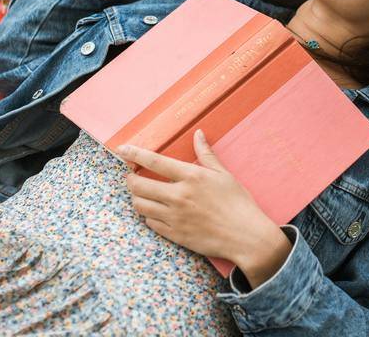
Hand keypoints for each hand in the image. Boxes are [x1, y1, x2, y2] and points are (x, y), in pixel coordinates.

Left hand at [117, 132, 291, 285]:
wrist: (246, 236)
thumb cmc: (238, 203)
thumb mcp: (224, 174)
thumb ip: (206, 154)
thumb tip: (198, 134)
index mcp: (191, 177)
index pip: (154, 161)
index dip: (134, 154)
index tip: (122, 150)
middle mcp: (179, 196)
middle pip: (139, 185)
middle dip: (130, 179)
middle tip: (131, 176)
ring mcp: (174, 217)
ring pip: (141, 206)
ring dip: (137, 197)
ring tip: (141, 193)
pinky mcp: (175, 235)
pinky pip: (150, 223)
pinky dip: (148, 215)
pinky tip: (155, 211)